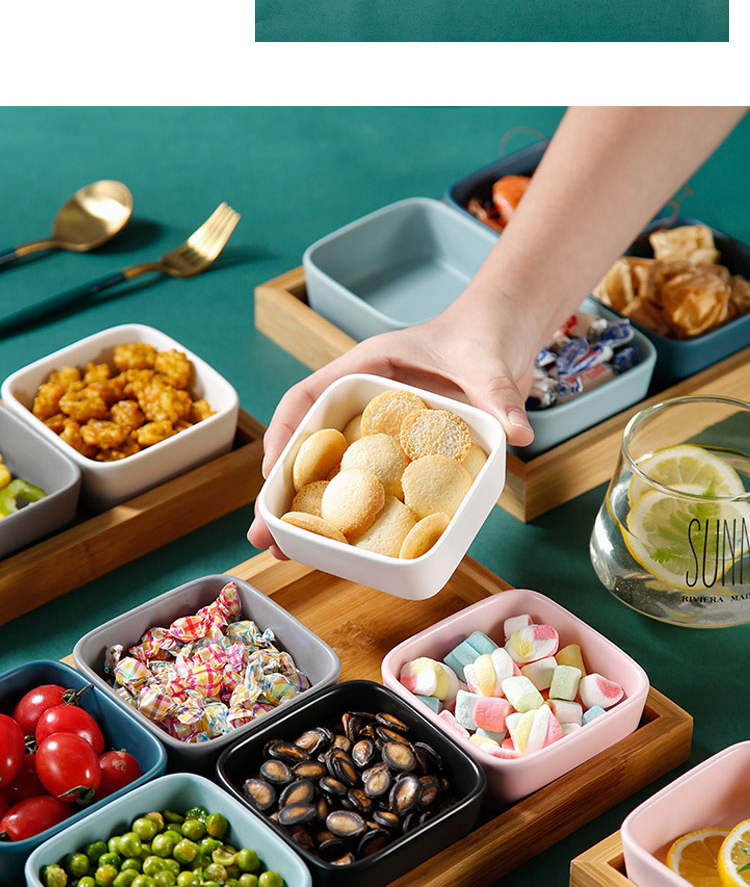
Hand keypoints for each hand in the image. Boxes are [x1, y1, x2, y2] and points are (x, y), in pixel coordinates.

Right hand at [248, 308, 536, 553]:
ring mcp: (377, 428)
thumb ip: (499, 395)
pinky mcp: (396, 449)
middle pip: (309, 445)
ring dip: (308, 509)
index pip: (307, 398)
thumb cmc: (484, 335)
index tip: (271, 477)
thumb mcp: (488, 365)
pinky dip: (350, 510)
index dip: (285, 437)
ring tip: (289, 552)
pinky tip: (342, 543)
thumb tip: (518, 433)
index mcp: (367, 368)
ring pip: (330, 468)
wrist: (504, 334)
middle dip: (282, 491)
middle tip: (265, 538)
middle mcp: (363, 401)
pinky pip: (364, 480)